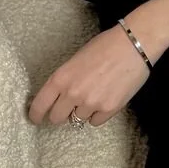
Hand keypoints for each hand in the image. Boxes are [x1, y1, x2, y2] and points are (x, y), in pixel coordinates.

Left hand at [28, 26, 151, 127]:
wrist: (133, 45)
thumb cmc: (104, 47)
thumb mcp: (75, 60)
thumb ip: (65, 80)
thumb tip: (61, 98)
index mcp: (61, 78)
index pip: (40, 105)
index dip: (35, 114)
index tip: (35, 118)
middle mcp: (73, 93)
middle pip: (57, 118)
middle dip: (61, 114)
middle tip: (68, 107)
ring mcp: (91, 103)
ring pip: (78, 119)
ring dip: (83, 111)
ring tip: (96, 93)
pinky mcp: (109, 109)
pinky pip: (96, 122)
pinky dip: (98, 114)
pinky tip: (105, 98)